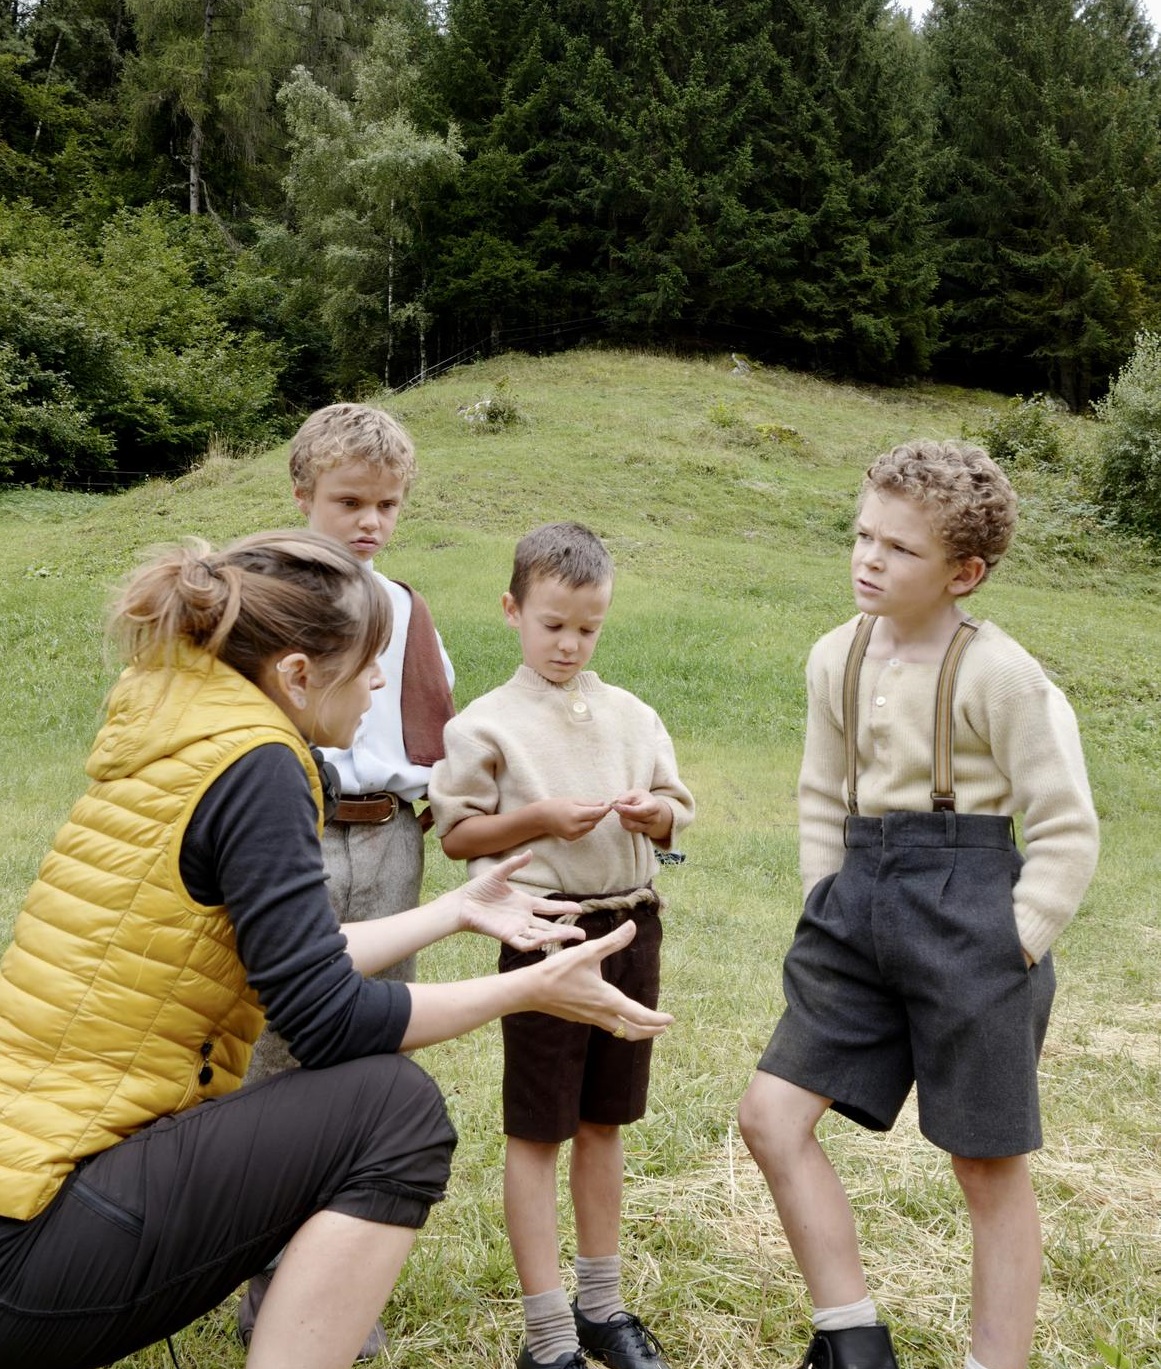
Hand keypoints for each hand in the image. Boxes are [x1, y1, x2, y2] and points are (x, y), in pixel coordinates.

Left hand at [456, 850, 584, 950]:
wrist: (461, 903)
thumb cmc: (478, 889)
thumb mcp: (499, 873)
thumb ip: (515, 864)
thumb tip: (531, 852)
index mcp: (524, 902)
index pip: (549, 907)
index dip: (564, 908)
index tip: (580, 908)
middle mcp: (523, 917)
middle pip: (550, 926)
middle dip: (566, 930)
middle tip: (583, 935)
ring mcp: (516, 928)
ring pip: (540, 936)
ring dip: (555, 937)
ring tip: (570, 937)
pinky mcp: (506, 936)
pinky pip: (524, 943)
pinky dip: (535, 943)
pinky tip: (545, 939)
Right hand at [526, 920, 673, 1039]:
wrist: (531, 990)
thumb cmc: (559, 970)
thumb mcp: (588, 952)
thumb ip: (613, 941)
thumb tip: (632, 926)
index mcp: (608, 1000)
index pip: (640, 1016)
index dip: (657, 1019)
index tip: (670, 1019)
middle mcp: (602, 1014)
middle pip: (632, 1031)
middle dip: (650, 1030)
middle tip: (664, 1027)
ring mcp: (590, 1018)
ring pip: (619, 1031)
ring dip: (636, 1029)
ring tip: (646, 1024)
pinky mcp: (580, 1017)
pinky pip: (606, 1026)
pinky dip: (620, 1025)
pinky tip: (617, 1015)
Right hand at [539, 797, 612, 840]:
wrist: (542, 817)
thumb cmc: (557, 805)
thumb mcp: (573, 800)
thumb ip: (589, 803)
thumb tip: (602, 804)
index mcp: (575, 814)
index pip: (595, 813)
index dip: (604, 810)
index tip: (610, 806)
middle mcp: (575, 826)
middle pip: (595, 821)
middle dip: (599, 814)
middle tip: (602, 807)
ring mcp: (573, 834)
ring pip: (591, 827)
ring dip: (593, 820)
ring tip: (589, 812)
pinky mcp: (572, 838)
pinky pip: (584, 831)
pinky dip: (586, 826)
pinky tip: (581, 820)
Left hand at [611, 789, 671, 838]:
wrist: (650, 807)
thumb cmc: (642, 798)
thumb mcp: (635, 793)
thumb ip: (625, 797)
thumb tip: (615, 803)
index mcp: (654, 806)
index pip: (641, 811)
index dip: (628, 810)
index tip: (616, 805)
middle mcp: (654, 819)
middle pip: (633, 818)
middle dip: (622, 811)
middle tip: (616, 805)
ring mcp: (648, 827)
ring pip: (629, 825)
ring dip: (622, 817)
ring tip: (622, 810)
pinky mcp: (641, 832)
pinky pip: (628, 828)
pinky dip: (623, 821)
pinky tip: (625, 816)